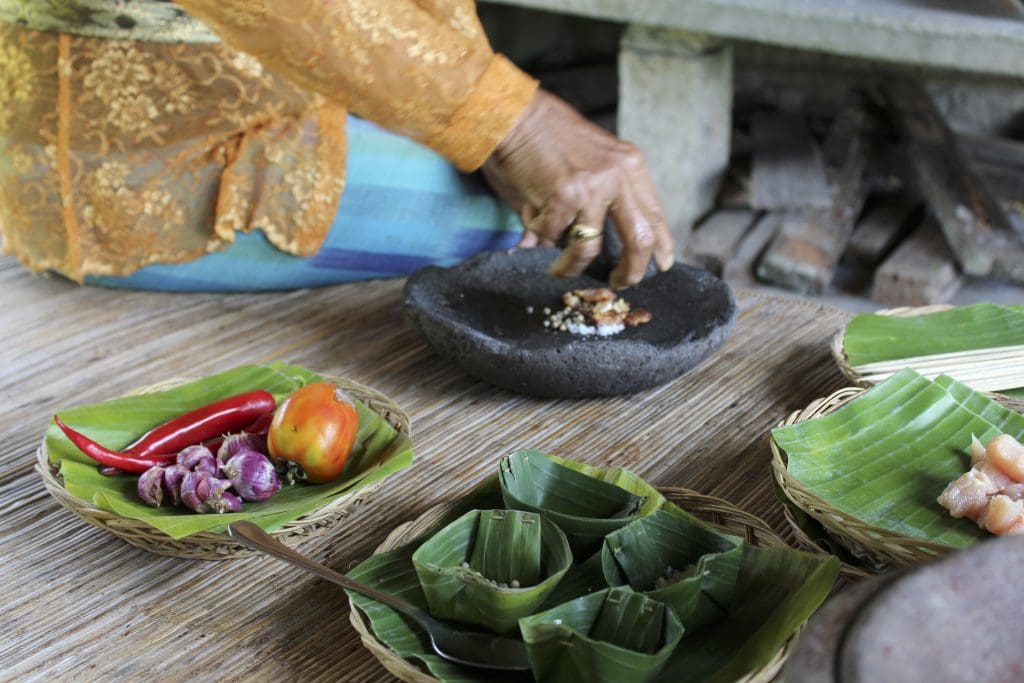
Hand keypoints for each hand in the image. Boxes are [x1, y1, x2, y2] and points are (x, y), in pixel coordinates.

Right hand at [482, 89, 673, 287]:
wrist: (510, 114)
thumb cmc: (543, 136)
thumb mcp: (589, 160)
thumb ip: (599, 197)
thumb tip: (593, 243)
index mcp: (629, 165)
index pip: (654, 213)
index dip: (661, 245)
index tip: (662, 265)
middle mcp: (617, 176)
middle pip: (639, 239)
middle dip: (631, 271)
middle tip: (618, 283)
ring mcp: (591, 187)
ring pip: (589, 248)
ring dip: (571, 265)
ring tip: (559, 269)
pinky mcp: (563, 196)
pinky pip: (552, 235)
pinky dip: (538, 231)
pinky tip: (531, 215)